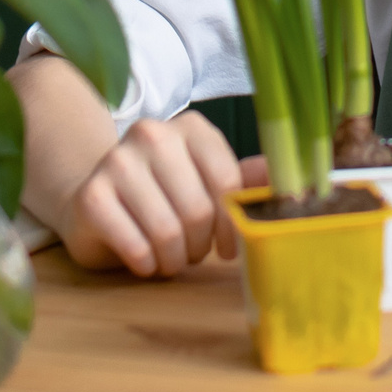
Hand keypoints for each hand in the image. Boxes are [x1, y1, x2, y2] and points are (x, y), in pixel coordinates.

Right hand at [58, 112, 246, 276]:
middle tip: (193, 254)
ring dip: (174, 259)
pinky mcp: (91, 195)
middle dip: (200, 246)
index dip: (232, 225)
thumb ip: (246, 181)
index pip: (228, 181)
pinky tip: (146, 261)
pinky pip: (135, 245)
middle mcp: (153, 134)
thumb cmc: (163, 194)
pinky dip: (146, 264)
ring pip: (167, 231)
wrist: (96, 200)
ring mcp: (117, 161)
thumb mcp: (207, 182)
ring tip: (170, 258)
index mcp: (191, 128)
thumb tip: (300, 183)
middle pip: (198, 210)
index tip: (228, 248)